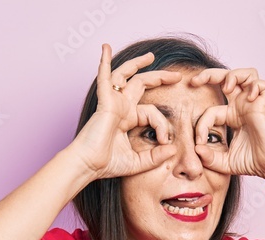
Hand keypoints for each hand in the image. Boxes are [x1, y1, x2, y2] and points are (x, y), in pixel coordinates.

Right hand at [67, 44, 182, 179]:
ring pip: (126, 75)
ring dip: (138, 63)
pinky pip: (105, 77)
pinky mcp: (104, 102)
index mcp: (128, 119)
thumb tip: (173, 149)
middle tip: (176, 76)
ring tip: (151, 56)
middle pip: (141, 84)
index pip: (152, 112)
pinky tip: (105, 48)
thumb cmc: (107, 164)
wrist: (88, 166)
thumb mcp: (139, 162)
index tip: (165, 140)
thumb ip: (156, 156)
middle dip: (159, 77)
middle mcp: (121, 108)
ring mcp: (112, 103)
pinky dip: (104, 62)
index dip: (163, 125)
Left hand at [190, 68, 264, 181]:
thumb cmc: (253, 163)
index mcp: (232, 117)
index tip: (199, 141)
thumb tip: (196, 149)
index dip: (201, 124)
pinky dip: (257, 86)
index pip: (211, 110)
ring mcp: (254, 105)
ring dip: (234, 75)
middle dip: (209, 75)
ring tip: (226, 87)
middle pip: (227, 78)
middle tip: (195, 80)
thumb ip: (209, 157)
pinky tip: (250, 98)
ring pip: (247, 74)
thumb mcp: (223, 162)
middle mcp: (242, 107)